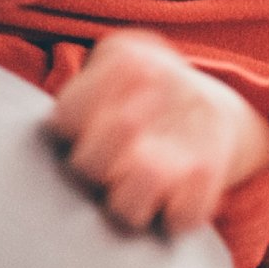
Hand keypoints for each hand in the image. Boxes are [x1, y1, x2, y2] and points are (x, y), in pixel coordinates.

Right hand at [48, 32, 268, 235]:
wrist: (195, 109)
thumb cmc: (150, 74)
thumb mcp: (132, 49)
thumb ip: (123, 58)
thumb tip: (137, 70)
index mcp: (81, 125)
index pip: (66, 121)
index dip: (86, 101)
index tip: (130, 68)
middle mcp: (104, 165)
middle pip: (88, 167)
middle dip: (112, 138)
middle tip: (141, 110)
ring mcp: (140, 190)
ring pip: (126, 210)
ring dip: (142, 182)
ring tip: (161, 159)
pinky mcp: (179, 208)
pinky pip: (181, 218)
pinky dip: (193, 195)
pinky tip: (202, 164)